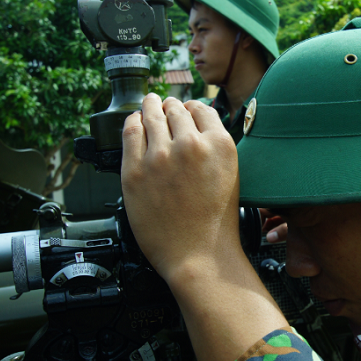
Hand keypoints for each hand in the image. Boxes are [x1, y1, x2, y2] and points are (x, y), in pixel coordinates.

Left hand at [121, 94, 287, 360]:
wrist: (198, 256)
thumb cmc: (216, 225)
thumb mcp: (230, 176)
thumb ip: (214, 150)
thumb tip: (197, 129)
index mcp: (219, 145)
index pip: (202, 109)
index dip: (192, 107)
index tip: (187, 109)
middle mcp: (190, 145)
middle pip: (176, 109)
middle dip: (171, 106)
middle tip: (165, 105)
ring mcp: (159, 157)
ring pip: (152, 115)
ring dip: (150, 106)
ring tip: (148, 103)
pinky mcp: (135, 171)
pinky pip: (130, 133)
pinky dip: (132, 122)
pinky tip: (134, 121)